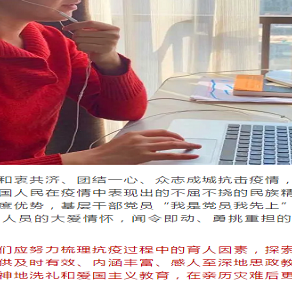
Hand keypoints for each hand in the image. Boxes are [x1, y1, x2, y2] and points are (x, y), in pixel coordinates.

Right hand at [61, 129, 202, 164]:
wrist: (97, 159)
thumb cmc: (107, 155)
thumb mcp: (122, 144)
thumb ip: (135, 144)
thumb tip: (147, 149)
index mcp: (136, 134)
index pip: (159, 132)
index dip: (172, 135)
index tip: (180, 139)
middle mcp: (141, 138)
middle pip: (167, 137)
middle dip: (182, 141)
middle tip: (194, 143)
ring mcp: (142, 146)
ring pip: (168, 145)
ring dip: (184, 147)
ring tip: (194, 149)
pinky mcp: (142, 156)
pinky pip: (164, 155)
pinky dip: (178, 156)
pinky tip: (186, 157)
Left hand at [62, 20, 123, 72]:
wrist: (109, 59)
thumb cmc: (101, 44)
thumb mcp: (98, 34)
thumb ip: (89, 29)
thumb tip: (72, 27)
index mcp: (111, 27)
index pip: (91, 23)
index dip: (77, 24)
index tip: (67, 27)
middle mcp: (113, 34)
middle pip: (86, 32)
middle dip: (76, 35)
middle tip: (74, 38)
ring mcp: (109, 43)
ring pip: (84, 40)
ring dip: (78, 42)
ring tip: (80, 44)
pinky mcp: (104, 50)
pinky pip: (85, 46)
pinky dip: (81, 47)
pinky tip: (83, 48)